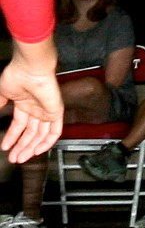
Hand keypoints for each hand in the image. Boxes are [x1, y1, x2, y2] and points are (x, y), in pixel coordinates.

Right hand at [0, 43, 62, 162]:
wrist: (30, 69)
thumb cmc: (17, 75)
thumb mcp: (2, 93)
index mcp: (25, 103)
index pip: (20, 125)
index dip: (13, 137)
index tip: (5, 147)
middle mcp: (37, 108)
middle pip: (31, 132)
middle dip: (22, 146)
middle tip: (13, 158)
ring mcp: (47, 110)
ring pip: (41, 134)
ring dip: (31, 147)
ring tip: (20, 158)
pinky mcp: (56, 111)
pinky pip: (55, 131)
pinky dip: (47, 142)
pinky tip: (37, 150)